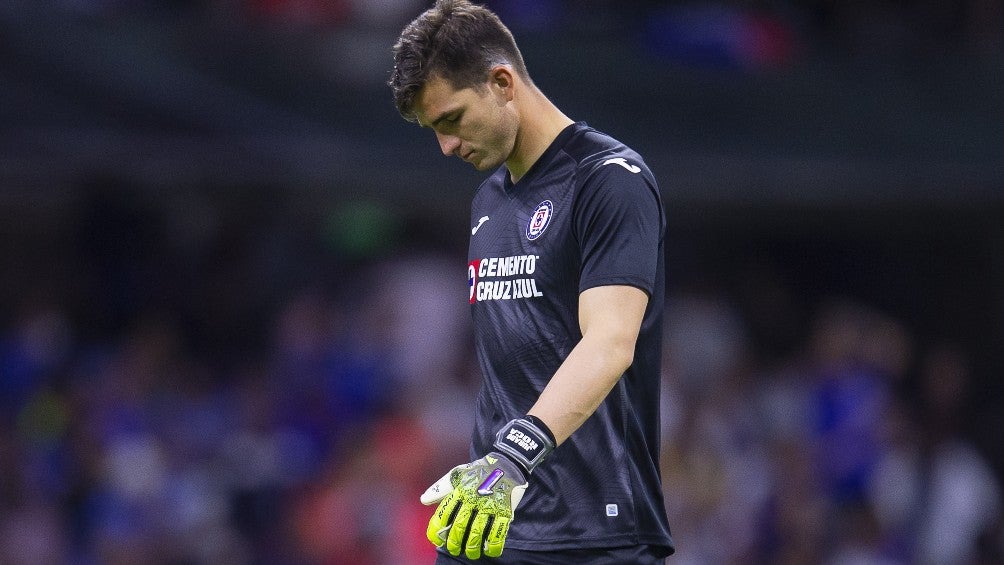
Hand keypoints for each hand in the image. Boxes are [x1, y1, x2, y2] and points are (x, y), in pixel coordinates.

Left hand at [420, 417, 555, 558]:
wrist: (507, 462)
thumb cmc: (479, 470)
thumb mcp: (458, 474)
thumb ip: (440, 487)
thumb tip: (423, 500)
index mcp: (460, 490)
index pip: (445, 512)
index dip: (438, 529)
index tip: (436, 539)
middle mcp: (474, 498)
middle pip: (461, 525)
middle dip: (454, 541)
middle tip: (453, 549)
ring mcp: (490, 505)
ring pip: (478, 531)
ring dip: (472, 546)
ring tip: (470, 553)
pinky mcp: (506, 510)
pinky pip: (499, 531)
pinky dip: (494, 544)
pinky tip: (490, 551)